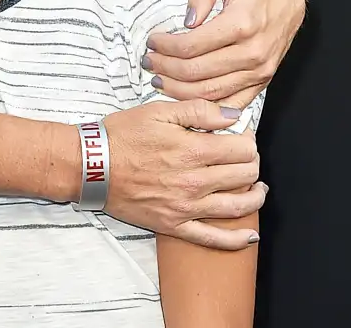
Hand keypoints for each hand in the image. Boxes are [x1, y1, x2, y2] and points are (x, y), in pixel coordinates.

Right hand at [103, 98, 265, 248]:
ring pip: (237, 207)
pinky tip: (251, 235)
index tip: (242, 134)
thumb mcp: (158, 110)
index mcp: (193, 150)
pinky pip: (213, 238)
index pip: (242, 149)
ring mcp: (187, 207)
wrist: (92, 165)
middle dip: (252, 163)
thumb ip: (199, 110)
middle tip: (245, 155)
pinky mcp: (175, 225)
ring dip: (255, 196)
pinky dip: (236, 240)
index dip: (248, 139)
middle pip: (244, 176)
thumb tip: (232, 116)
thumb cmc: (122, 135)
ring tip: (258, 188)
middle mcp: (195, 182)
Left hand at [144, 0, 305, 108]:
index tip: (151, 41)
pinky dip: (205, 106)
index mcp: (241, 24)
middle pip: (197, 72)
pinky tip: (185, 98)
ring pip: (210, 92)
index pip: (191, 45)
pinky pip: (230, 103)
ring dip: (179, 90)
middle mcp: (252, 52)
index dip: (165, 47)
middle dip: (166, 69)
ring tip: (159, 80)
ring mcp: (259, 71)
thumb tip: (186, 20)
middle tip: (148, 62)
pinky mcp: (262, 81)